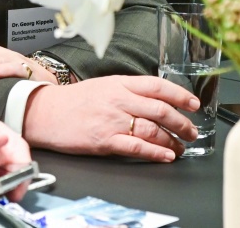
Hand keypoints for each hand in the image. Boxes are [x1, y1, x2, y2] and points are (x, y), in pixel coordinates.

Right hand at [22, 76, 199, 162]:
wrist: (45, 112)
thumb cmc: (72, 101)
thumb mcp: (102, 85)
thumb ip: (127, 89)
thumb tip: (154, 98)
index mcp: (118, 83)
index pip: (157, 86)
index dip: (180, 95)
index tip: (193, 103)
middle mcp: (118, 100)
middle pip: (160, 109)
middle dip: (182, 122)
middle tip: (191, 130)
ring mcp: (112, 120)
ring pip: (152, 129)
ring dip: (172, 140)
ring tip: (180, 147)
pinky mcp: (105, 140)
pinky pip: (137, 147)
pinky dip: (155, 152)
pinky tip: (166, 155)